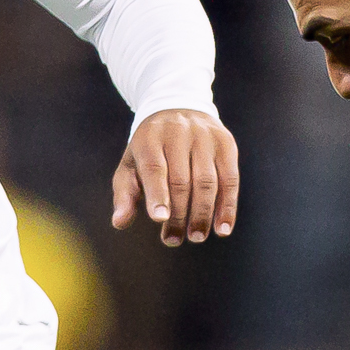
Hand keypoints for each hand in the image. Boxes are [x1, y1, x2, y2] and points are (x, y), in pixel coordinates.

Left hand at [112, 109, 239, 245]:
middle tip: (174, 240)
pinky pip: (230, 179)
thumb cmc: (150, 148)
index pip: (155, 168)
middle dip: (179, 214)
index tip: (160, 219)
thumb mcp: (131, 165)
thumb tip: (119, 223)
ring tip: (196, 237)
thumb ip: (125, 194)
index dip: (158, 194)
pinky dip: (228, 206)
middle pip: (181, 180)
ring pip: (207, 181)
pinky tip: (222, 228)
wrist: (179, 108)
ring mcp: (205, 137)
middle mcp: (178, 133)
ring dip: (203, 214)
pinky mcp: (226, 144)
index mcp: (150, 138)